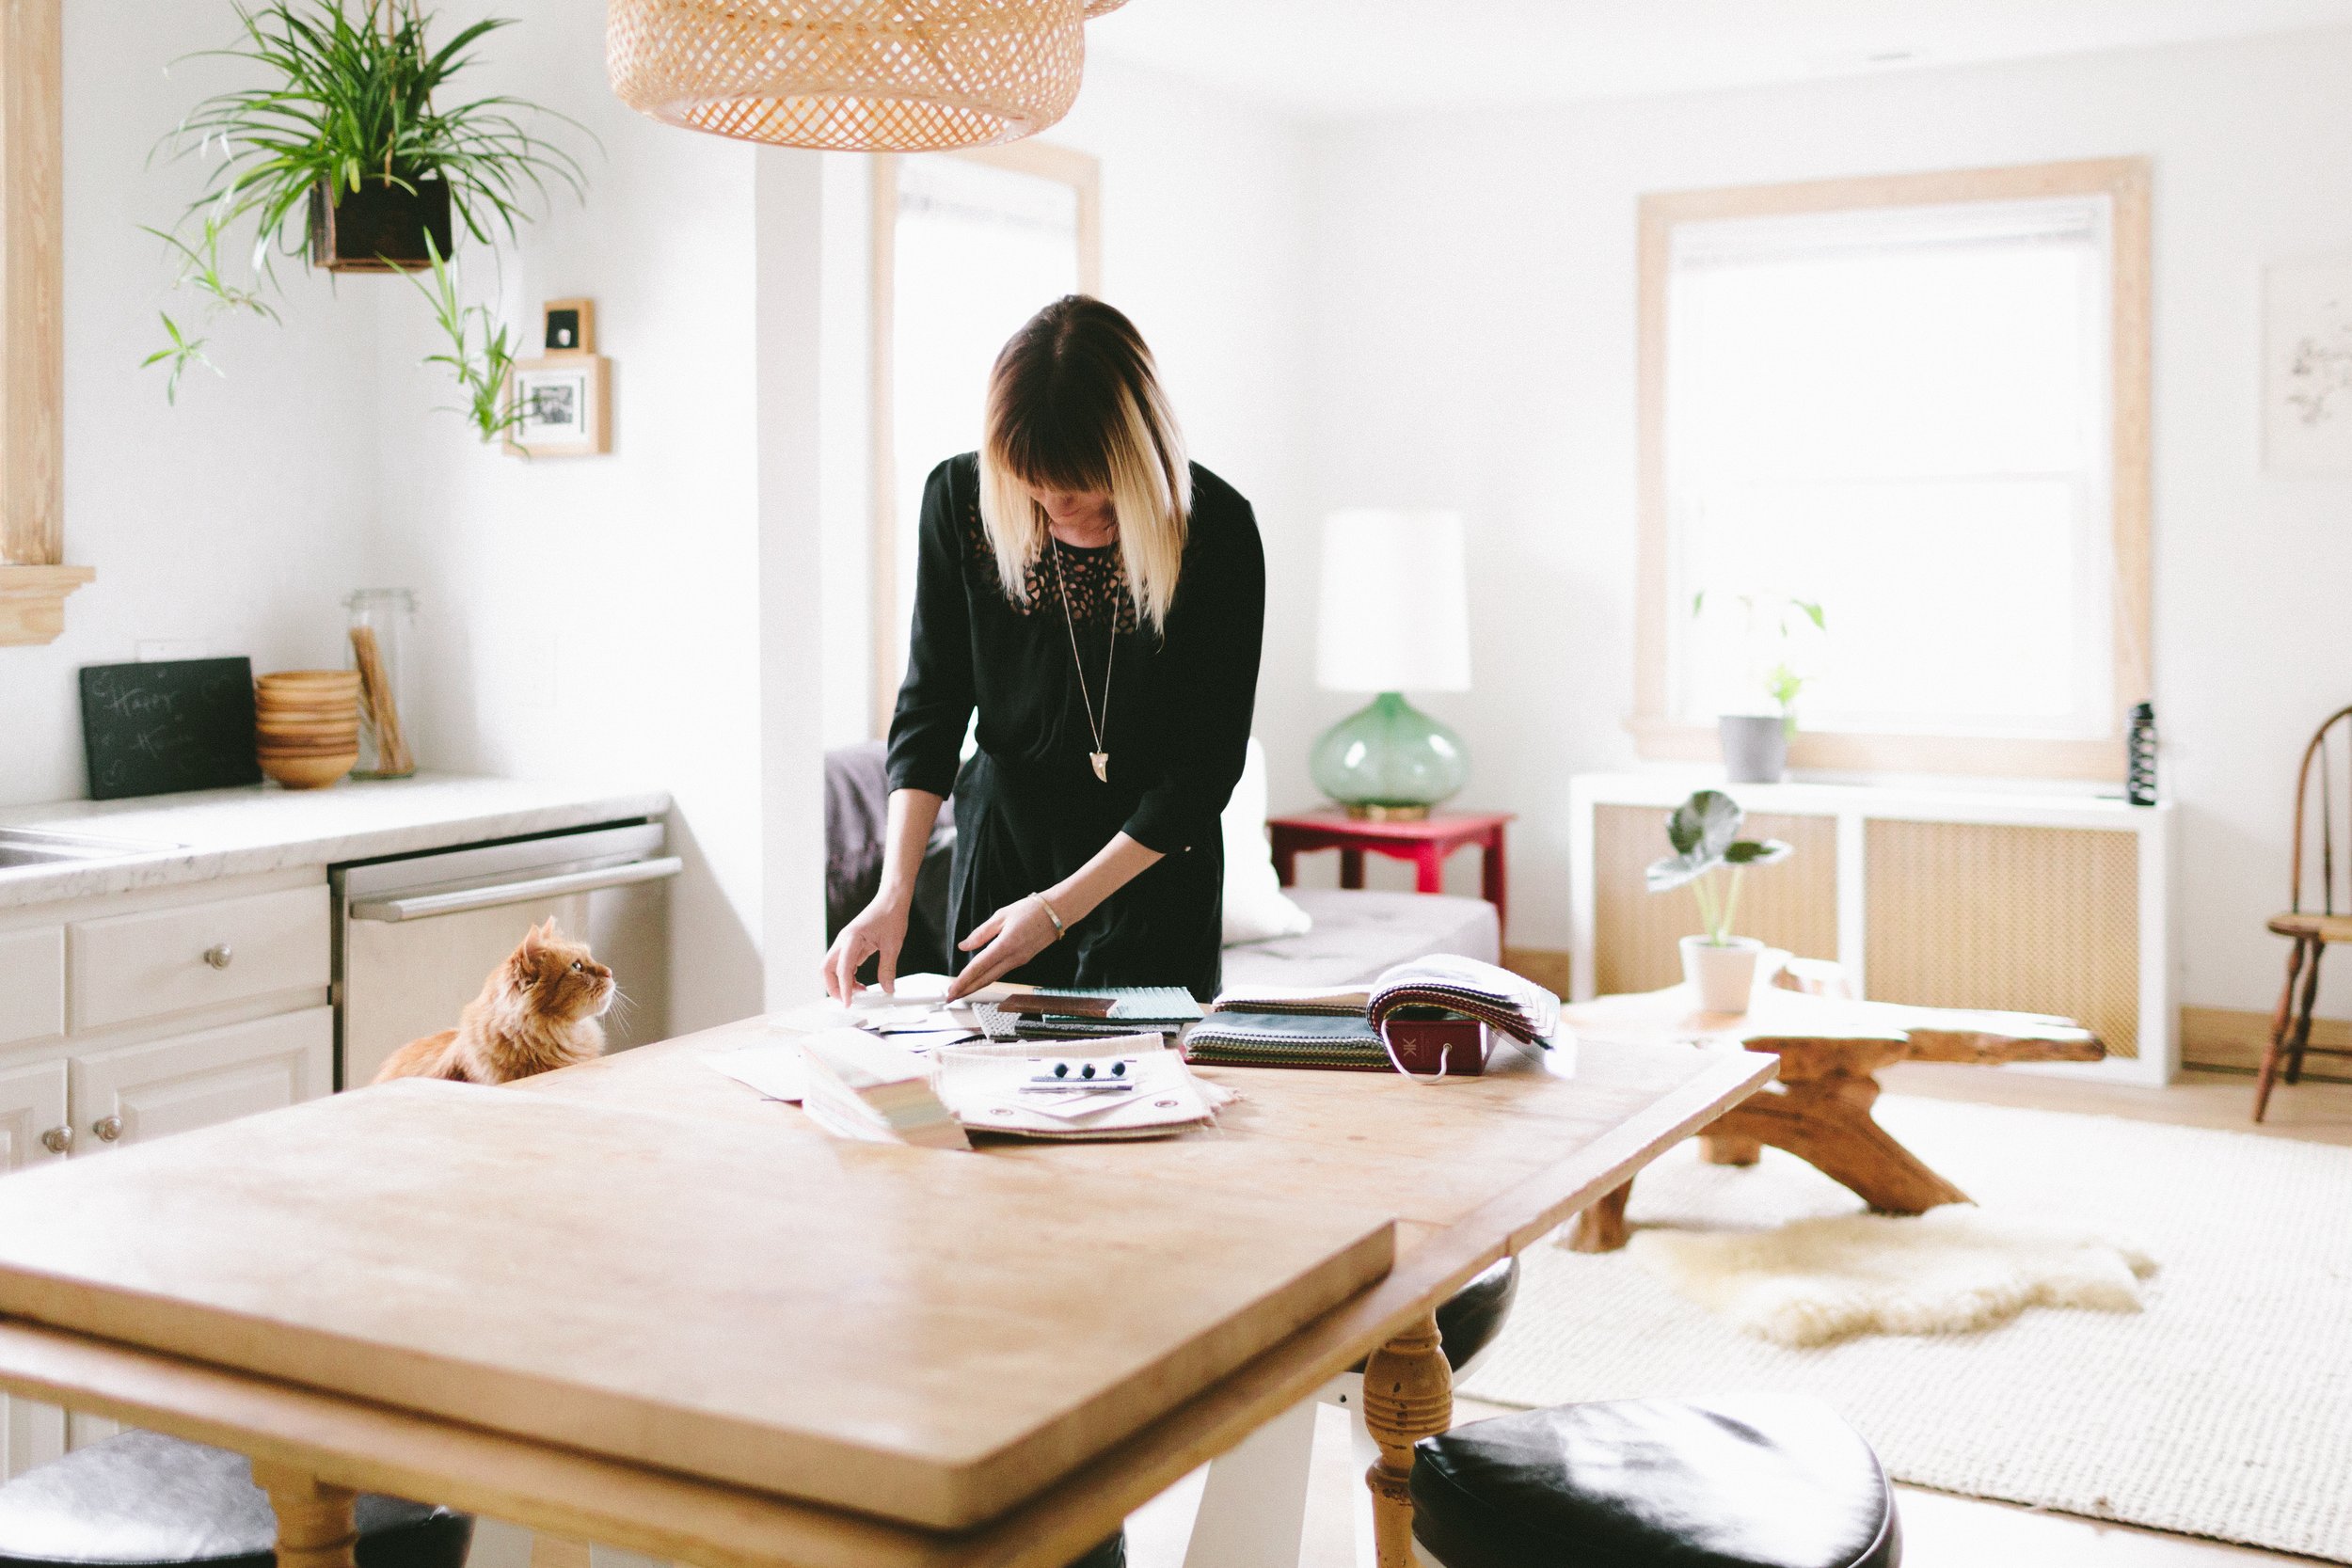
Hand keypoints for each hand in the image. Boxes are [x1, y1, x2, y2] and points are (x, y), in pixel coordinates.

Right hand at [821, 895, 910, 1003]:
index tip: (849, 1003)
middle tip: (848, 1000)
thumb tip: (887, 989)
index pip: (842, 969)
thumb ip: (888, 968)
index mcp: (851, 938)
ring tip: (859, 992)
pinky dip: (848, 976)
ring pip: (833, 967)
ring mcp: (845, 943)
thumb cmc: (891, 916)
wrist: (891, 900)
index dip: (844, 988)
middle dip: (833, 987)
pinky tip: (860, 983)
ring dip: (841, 982)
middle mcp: (843, 941)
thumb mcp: (893, 944)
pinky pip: (843, 964)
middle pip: (826, 969)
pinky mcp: (851, 945)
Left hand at [947, 895, 1063, 999]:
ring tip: (961, 991)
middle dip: (967, 990)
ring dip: (976, 986)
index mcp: (1005, 945)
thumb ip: (981, 933)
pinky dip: (988, 978)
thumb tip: (964, 946)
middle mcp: (1013, 957)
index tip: (951, 990)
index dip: (963, 981)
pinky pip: (1002, 972)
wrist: (1058, 912)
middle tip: (950, 998)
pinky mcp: (1023, 959)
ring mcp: (1020, 961)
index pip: (979, 967)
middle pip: (985, 979)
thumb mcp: (1001, 915)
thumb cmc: (1030, 910)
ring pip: (994, 978)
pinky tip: (979, 979)